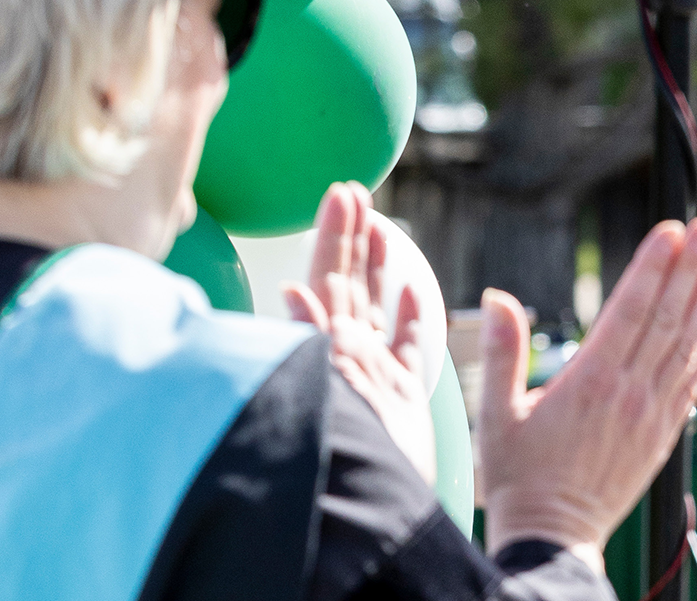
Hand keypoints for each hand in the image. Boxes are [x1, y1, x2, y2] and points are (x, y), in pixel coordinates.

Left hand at [282, 182, 436, 485]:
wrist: (375, 505)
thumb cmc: (347, 454)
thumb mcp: (325, 394)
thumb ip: (311, 343)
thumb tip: (290, 294)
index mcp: (331, 347)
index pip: (328, 277)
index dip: (333, 235)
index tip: (340, 194)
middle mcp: (349, 354)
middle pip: (347, 283)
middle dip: (349, 235)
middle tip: (352, 190)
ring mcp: (375, 372)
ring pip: (374, 306)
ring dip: (375, 264)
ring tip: (379, 225)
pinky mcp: (401, 395)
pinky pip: (406, 346)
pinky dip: (406, 315)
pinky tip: (405, 291)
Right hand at [478, 215, 696, 570]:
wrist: (554, 537)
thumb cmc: (517, 477)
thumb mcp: (496, 413)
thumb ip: (502, 351)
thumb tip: (498, 297)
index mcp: (589, 381)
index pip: (631, 309)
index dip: (654, 266)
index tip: (673, 230)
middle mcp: (629, 393)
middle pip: (668, 317)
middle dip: (691, 267)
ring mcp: (651, 414)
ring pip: (687, 346)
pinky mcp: (663, 436)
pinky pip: (692, 382)